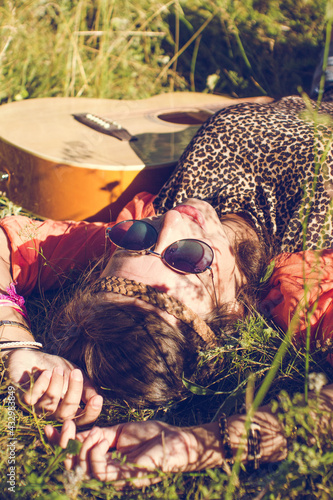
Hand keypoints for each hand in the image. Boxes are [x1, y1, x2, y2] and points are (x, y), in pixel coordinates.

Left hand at [5, 349, 102, 424]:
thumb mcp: (74, 373)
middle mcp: (52, 414)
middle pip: (67, 414)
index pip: (81, 420)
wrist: (32, 356)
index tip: (97, 399)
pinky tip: (46, 373)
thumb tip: (98, 398)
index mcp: (67, 409)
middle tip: (76, 373)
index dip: (90, 414)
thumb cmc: (55, 367)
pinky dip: (43, 383)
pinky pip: (34, 397)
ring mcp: (37, 409)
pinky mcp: (23, 400)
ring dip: (57, 384)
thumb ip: (86, 387)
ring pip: (50, 405)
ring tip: (58, 369)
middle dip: (74, 392)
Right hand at [45, 419, 205, 487]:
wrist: (178, 441)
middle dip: (65, 445)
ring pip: (83, 470)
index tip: (49, 429)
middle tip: (66, 424)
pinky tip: (102, 439)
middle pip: (74, 467)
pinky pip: (99, 471)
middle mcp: (107, 473)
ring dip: (82, 447)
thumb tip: (80, 434)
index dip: (60, 446)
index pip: (76, 458)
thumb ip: (100, 435)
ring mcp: (116, 478)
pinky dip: (94, 453)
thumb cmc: (152, 436)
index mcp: (105, 462)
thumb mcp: (120, 431)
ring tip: (93, 432)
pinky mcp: (125, 478)